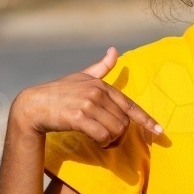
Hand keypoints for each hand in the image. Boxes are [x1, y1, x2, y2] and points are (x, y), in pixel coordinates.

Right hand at [11, 46, 162, 146]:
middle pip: (123, 122)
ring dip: (111, 141)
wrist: (33, 105)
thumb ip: (100, 67)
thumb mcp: (81, 77)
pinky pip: (102, 136)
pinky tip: (96, 143)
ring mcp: (88, 104)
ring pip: (115, 130)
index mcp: (101, 85)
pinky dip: (103, 143)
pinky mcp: (78, 117)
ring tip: (103, 142)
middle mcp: (97, 93)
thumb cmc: (59, 92)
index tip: (160, 131)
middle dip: (120, 135)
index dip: (146, 119)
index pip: (129, 105)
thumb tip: (114, 50)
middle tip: (110, 140)